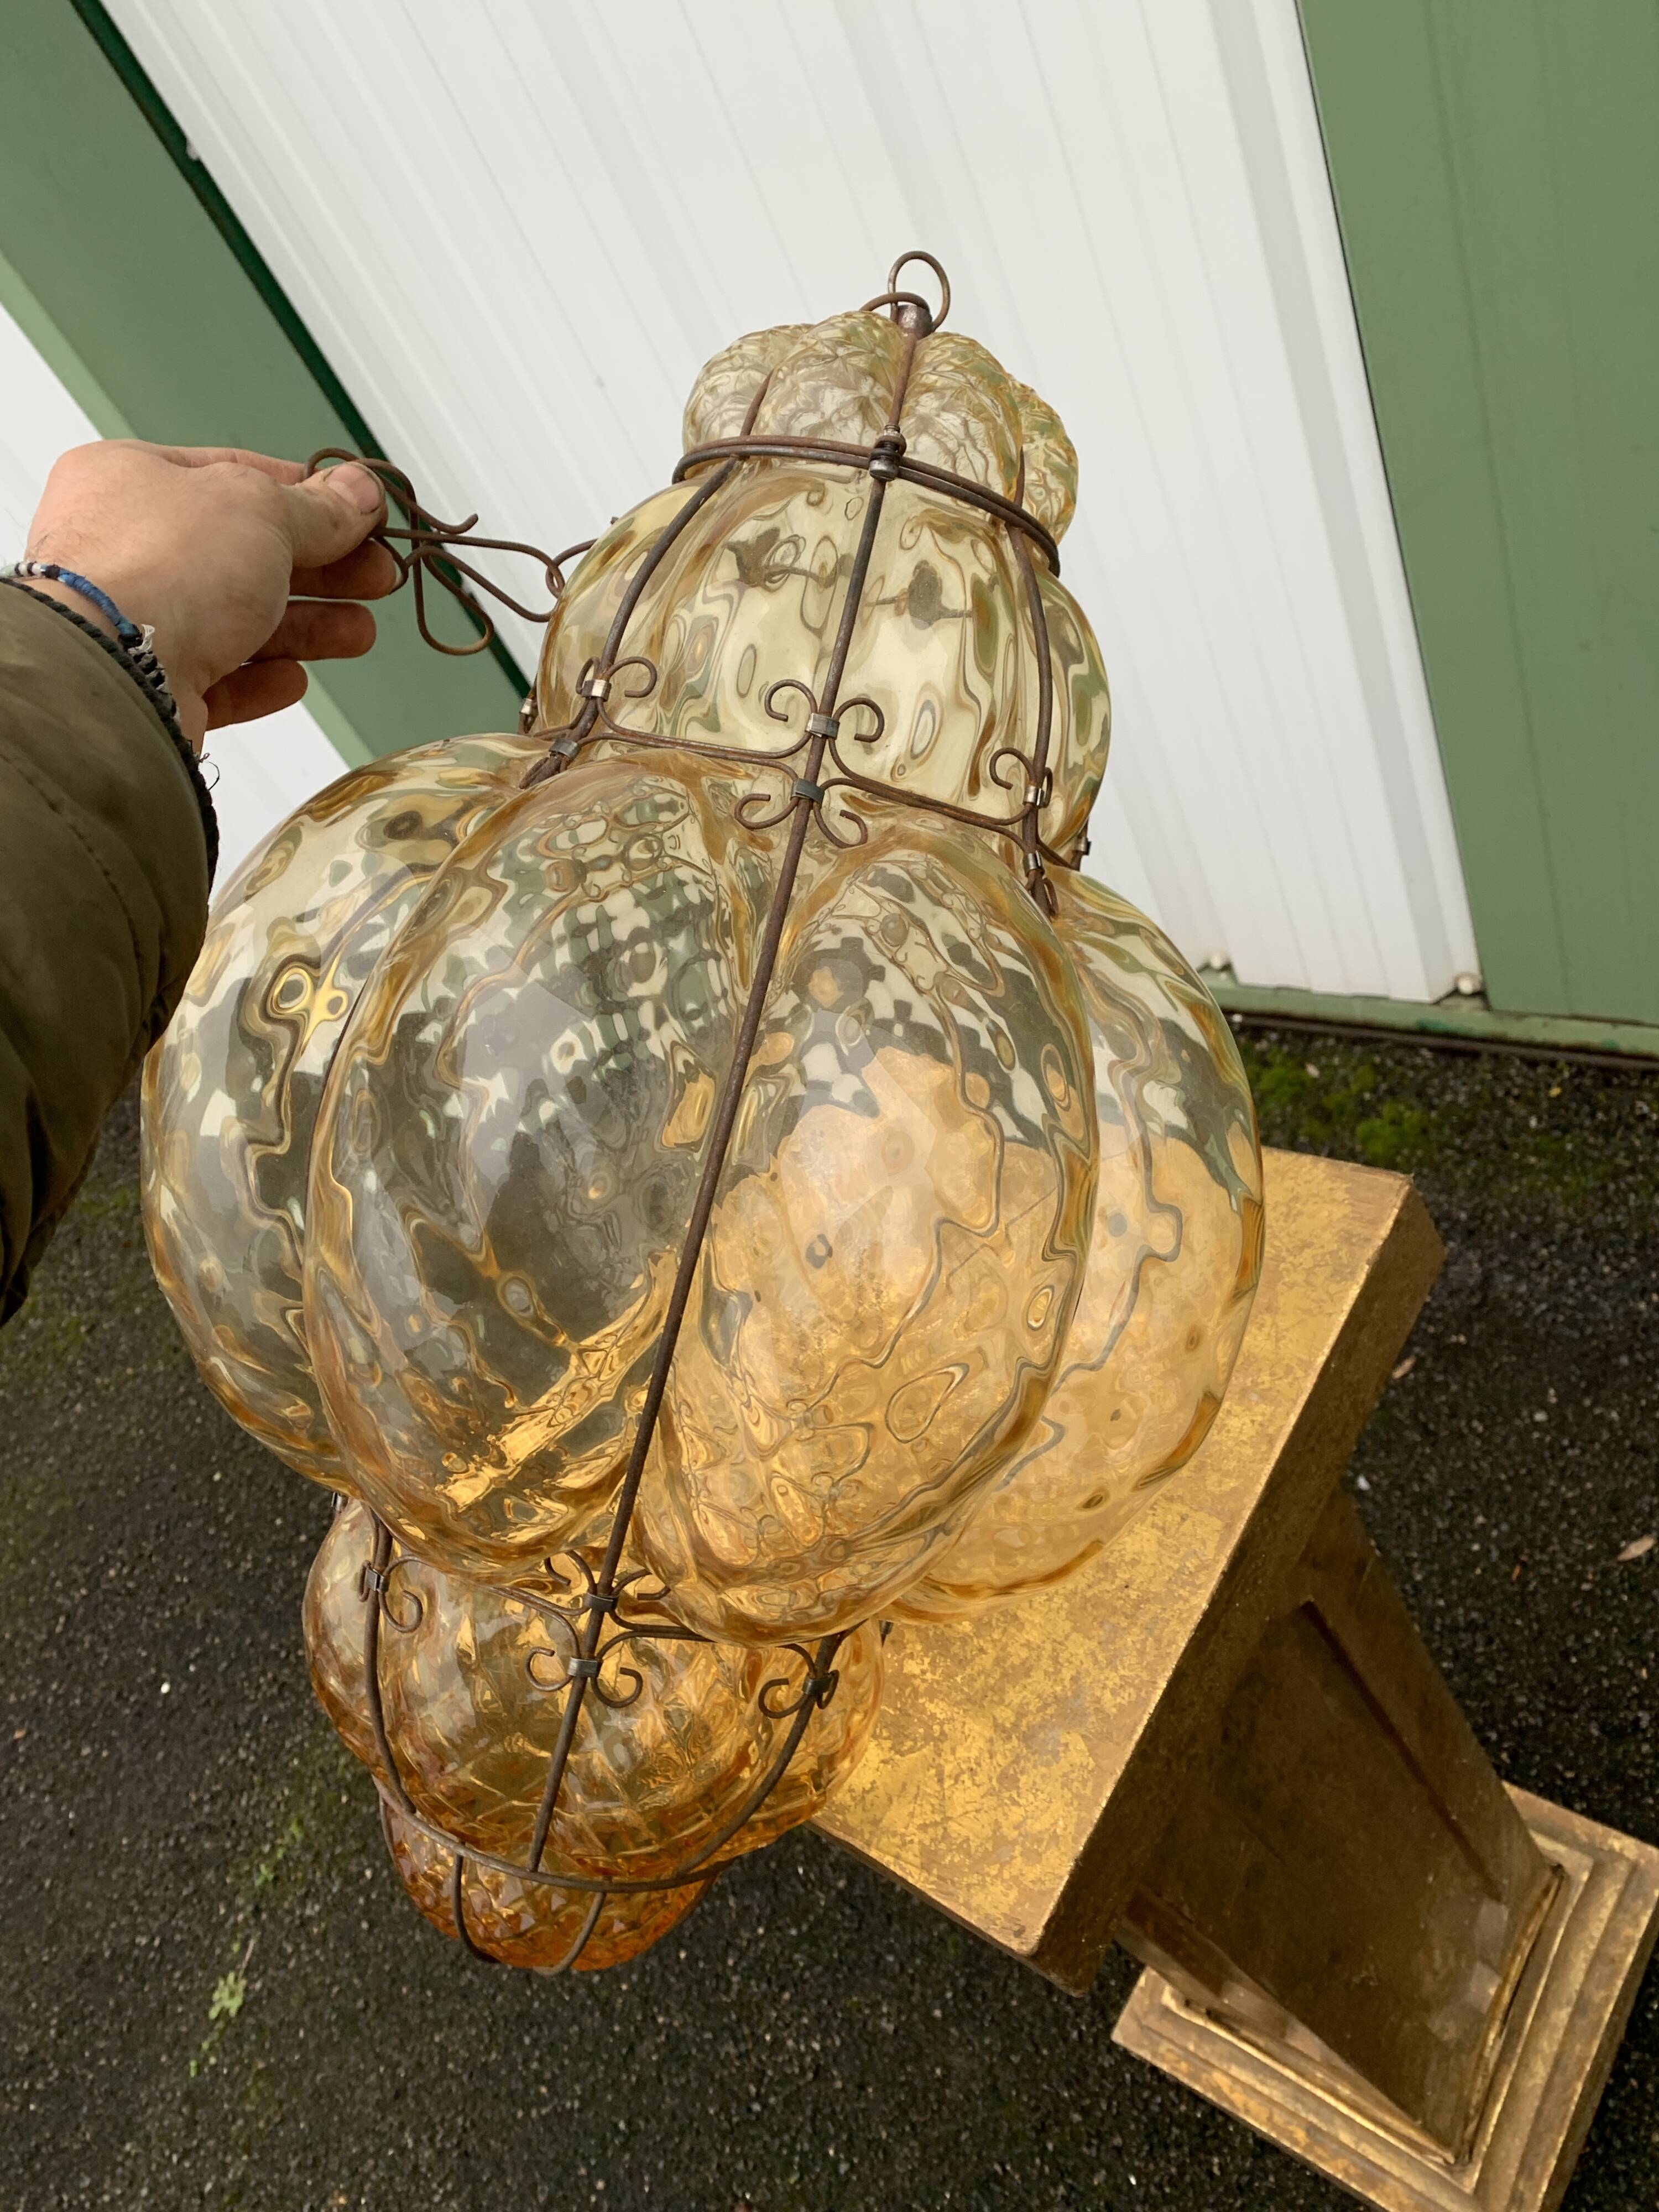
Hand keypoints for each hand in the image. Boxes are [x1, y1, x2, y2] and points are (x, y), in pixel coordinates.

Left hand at [25, 441, 398, 749]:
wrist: (112, 673)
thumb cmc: (162, 568)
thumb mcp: (262, 510)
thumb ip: (318, 507)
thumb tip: (359, 493)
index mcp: (132, 479)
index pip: (232, 476)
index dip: (304, 494)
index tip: (358, 513)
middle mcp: (124, 548)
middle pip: (244, 553)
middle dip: (321, 567)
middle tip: (376, 574)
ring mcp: (133, 621)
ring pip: (236, 620)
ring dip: (306, 627)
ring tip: (359, 632)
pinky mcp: (148, 688)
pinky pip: (215, 680)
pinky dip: (259, 678)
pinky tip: (294, 679)